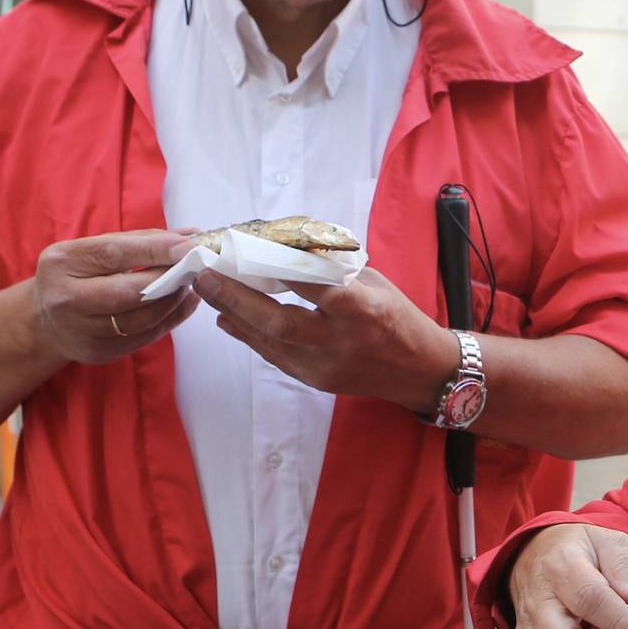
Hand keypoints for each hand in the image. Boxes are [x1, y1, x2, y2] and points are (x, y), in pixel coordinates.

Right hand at [33, 230, 198, 365]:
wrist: (44, 319)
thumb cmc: (77, 275)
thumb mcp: (95, 249)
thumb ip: (141, 241)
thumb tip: (190, 236)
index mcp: (62, 262)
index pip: (113, 254)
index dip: (155, 250)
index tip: (188, 245)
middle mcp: (65, 299)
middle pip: (127, 293)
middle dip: (167, 279)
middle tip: (193, 268)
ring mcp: (79, 330)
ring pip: (138, 321)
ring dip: (171, 303)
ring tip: (188, 286)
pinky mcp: (96, 353)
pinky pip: (141, 339)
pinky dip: (168, 322)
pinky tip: (182, 305)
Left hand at [192, 265, 456, 408]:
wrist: (421, 371)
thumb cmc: (398, 317)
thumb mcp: (373, 283)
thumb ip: (332, 270)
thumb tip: (286, 249)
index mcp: (362, 308)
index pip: (313, 285)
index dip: (276, 266)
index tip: (245, 247)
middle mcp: (341, 340)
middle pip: (280, 321)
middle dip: (237, 298)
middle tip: (206, 277)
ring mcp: (326, 365)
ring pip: (270, 343)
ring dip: (236, 317)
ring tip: (210, 293)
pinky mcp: (317, 381)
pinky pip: (276, 357)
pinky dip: (251, 336)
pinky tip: (230, 319)